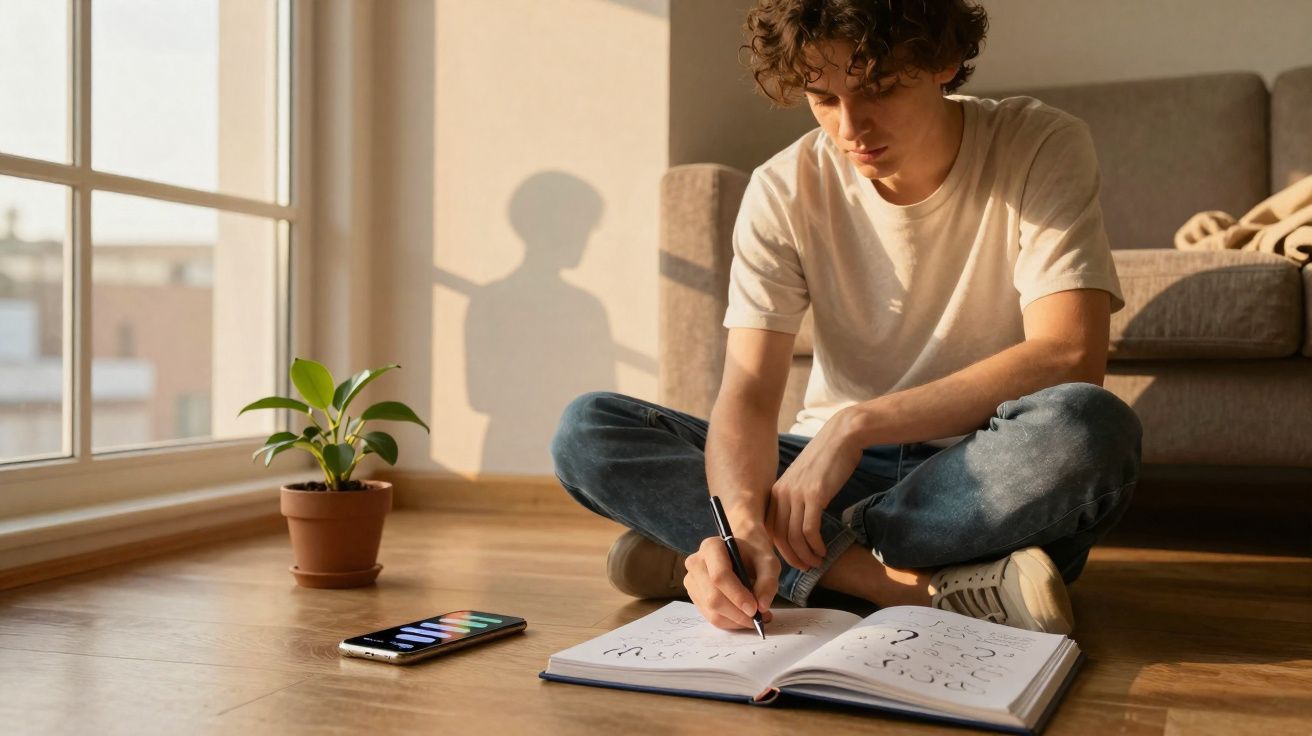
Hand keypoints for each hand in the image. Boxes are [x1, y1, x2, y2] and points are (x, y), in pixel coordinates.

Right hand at [683, 522, 778, 630]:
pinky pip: (711, 617)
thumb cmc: (754, 556)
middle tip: (759, 618)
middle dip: (737, 613)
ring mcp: (692, 581)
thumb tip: (761, 607)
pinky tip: (744, 616)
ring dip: (736, 620)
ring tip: (756, 617)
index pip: (719, 575)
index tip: (755, 609)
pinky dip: (731, 621)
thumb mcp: (768, 563)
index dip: (737, 595)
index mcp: (711, 547)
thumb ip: (768, 582)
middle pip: (713, 597)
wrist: (741, 554)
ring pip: (712, 611)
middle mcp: (696, 563)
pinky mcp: (694, 596)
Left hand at [766, 408, 864, 569]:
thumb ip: (796, 498)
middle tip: (806, 568)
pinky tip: (823, 550)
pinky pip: (809, 530)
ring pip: (794, 536)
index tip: (794, 559)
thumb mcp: (803, 479)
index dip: (781, 549)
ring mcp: (796, 495)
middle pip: (780, 536)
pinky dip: (815, 545)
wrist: (842, 437)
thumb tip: (799, 521)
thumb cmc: (827, 458)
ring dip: (806, 554)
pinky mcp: (814, 496)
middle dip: (792, 557)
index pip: (770, 529)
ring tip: (817, 562)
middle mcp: (782, 494)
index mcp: (777, 491)